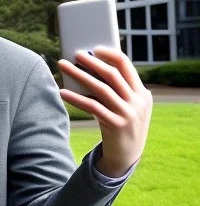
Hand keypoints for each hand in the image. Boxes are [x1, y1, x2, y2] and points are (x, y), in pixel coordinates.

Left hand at [58, 47, 152, 177]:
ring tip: (63, 66)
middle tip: (75, 53)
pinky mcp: (116, 125)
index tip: (94, 48)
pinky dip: (76, 98)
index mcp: (142, 93)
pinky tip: (62, 92)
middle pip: (111, 74)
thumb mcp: (126, 106)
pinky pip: (92, 107)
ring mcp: (128, 114)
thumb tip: (87, 67)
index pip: (126, 64)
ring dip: (79, 75)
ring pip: (100, 88)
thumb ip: (115, 89)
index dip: (109, 54)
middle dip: (92, 62)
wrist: (126, 156)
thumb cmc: (121, 124)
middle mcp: (138, 102)